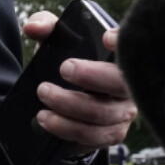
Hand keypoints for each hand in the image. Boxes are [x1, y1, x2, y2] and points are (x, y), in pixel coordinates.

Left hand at [22, 10, 136, 155]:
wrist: (68, 101)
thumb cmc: (69, 62)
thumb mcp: (58, 41)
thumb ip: (47, 27)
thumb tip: (33, 28)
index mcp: (121, 58)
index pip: (132, 47)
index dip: (123, 42)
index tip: (106, 37)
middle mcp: (130, 85)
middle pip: (121, 83)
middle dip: (91, 76)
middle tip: (64, 69)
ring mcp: (124, 111)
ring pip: (103, 113)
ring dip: (70, 106)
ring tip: (44, 94)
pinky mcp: (112, 133)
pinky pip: (95, 136)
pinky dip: (68, 129)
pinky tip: (48, 120)